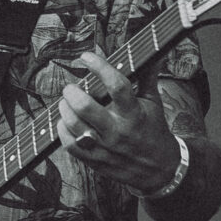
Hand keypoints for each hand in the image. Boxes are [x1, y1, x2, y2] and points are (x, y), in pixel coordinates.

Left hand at [57, 49, 182, 192]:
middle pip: (86, 106)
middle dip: (72, 91)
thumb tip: (153, 52)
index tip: (86, 57)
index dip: (99, 67)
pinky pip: (70, 145)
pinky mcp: (95, 160)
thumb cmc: (153, 130)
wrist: (158, 169)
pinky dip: (62, 130)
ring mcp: (104, 147)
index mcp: (134, 113)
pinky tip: (64, 121)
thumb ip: (148, 77)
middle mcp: (118, 130)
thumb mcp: (154, 103)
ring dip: (64, 108)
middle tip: (70, 87)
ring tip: (65, 102)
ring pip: (74, 124)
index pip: (116, 84)